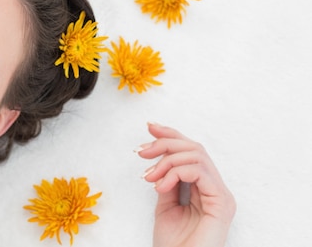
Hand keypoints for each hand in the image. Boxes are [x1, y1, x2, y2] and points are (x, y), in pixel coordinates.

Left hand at [136, 123, 235, 246]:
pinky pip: (199, 171)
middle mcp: (216, 188)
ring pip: (196, 155)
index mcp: (204, 188)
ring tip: (148, 176)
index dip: (171, 135)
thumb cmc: (174, 244)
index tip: (149, 127)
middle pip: (194, 147)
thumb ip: (166, 181)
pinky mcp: (222, 202)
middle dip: (164, 143)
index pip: (190, 151)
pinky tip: (160, 185)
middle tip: (141, 152)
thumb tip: (158, 159)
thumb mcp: (164, 205)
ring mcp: (221, 195)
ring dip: (166, 160)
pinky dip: (175, 172)